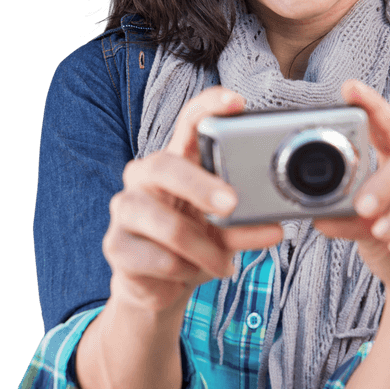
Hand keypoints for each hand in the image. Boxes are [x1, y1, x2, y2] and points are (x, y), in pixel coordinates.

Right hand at [103, 86, 283, 311]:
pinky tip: (188, 273)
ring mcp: (125, 208)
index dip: (210, 106)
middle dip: (202, 186)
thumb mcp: (224, 234)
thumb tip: (273, 229)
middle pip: (166, 166)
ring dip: (204, 250)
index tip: (237, 101)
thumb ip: (245, 226)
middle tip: (231, 205)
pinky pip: (158, 258)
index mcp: (175, 162)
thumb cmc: (194, 247)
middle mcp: (145, 176)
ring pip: (167, 225)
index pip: (187, 122)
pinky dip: (183, 271)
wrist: (159, 287)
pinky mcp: (115, 244)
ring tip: (223, 266)